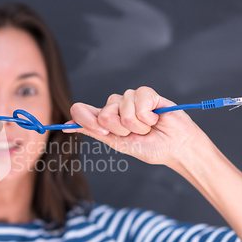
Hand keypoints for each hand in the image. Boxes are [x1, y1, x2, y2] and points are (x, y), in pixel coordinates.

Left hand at [64, 86, 204, 165]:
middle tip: (135, 134)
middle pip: (103, 112)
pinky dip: (147, 116)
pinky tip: (155, 118)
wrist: (175, 148)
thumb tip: (65, 127)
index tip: (99, 131)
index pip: (81, 110)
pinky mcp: (146, 93)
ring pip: (122, 108)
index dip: (83, 119)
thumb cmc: (149, 147)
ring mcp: (130, 98)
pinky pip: (138, 101)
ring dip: (137, 125)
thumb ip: (94, 132)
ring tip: (148, 127)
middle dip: (120, 129)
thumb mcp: (118, 143)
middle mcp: (115, 106)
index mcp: (104, 119)